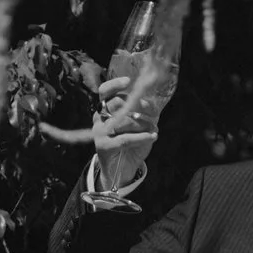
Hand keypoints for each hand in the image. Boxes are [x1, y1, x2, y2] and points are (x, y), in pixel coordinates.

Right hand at [91, 71, 163, 191]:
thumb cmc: (132, 145)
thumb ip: (144, 112)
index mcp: (106, 109)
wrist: (122, 171)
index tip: (128, 81)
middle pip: (117, 104)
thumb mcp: (141, 125)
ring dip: (143, 125)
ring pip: (123, 120)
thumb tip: (148, 102)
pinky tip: (153, 136)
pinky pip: (125, 138)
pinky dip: (141, 137)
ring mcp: (99, 132)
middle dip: (138, 107)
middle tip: (152, 114)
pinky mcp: (103, 146)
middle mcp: (100, 118)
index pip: (105, 92)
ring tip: (152, 131)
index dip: (115, 85)